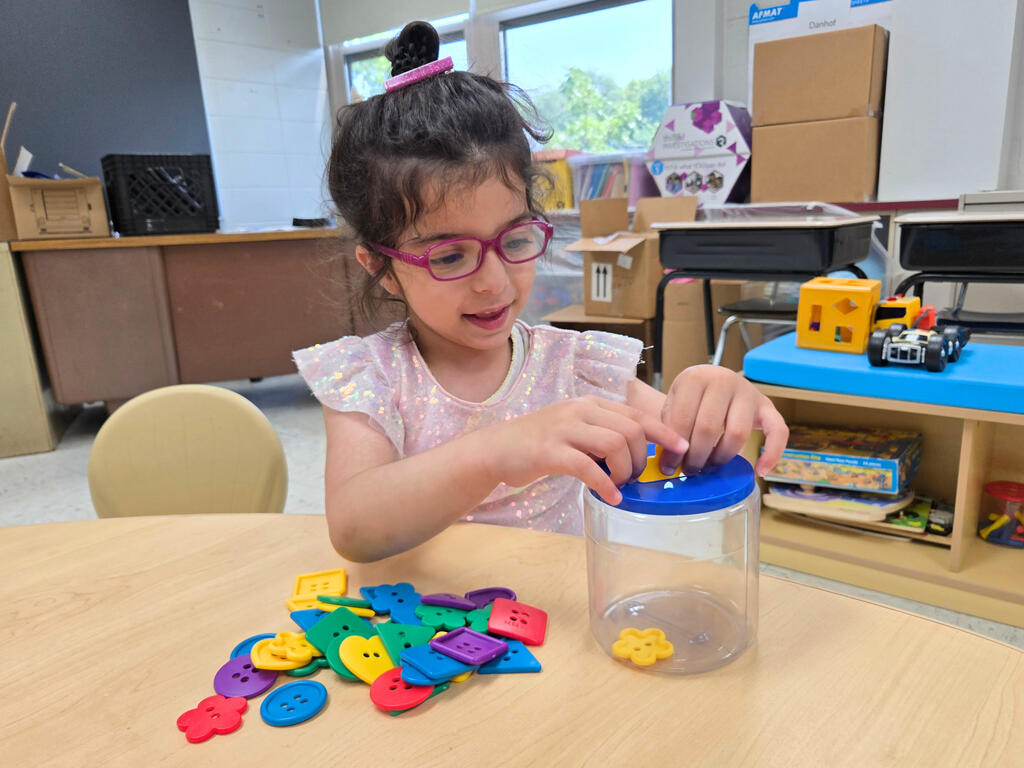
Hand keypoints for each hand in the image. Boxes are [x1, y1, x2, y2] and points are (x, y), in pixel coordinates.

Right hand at [486, 396, 687, 504]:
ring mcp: (564, 429)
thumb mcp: (575, 430)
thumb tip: (637, 455)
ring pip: (614, 444)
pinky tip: (611, 497)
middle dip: (641, 458)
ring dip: (625, 470)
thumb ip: (602, 436)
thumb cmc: (539, 444)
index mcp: (590, 405)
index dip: (663, 431)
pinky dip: (605, 484)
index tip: (681, 447)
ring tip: (619, 485)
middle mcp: (580, 411)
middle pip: (630, 430)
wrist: (496, 449)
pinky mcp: (550, 451)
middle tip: (633, 478)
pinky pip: (588, 467)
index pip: (635, 414)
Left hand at [659, 365, 787, 477]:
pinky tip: (761, 471)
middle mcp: (724, 380)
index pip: (683, 419)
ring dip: (721, 457)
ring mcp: (748, 392)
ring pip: (738, 433)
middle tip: (689, 471)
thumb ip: (669, 429)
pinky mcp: (767, 406)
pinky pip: (778, 431)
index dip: (674, 448)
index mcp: (695, 378)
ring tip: (709, 468)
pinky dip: (772, 453)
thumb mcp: (672, 405)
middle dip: (696, 456)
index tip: (669, 467)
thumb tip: (668, 465)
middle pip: (709, 428)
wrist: (711, 382)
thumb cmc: (689, 399)